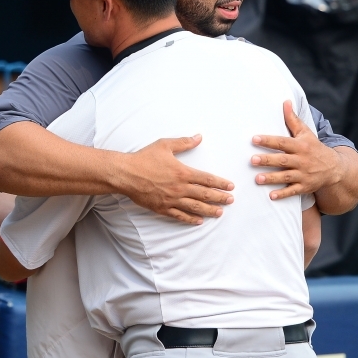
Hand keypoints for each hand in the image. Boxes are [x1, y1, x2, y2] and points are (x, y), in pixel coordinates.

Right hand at [118, 135, 233, 224]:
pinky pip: (179, 215)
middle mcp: (180, 188)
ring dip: (209, 210)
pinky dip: (190, 219)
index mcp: (183, 172)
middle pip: (205, 195)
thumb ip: (184, 142)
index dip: (221, 183)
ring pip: (195, 207)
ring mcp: (171, 200)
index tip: (230, 187)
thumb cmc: (144, 158)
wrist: (126, 174)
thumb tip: (199, 137)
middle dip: (220, 198)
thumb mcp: (165, 145)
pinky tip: (199, 221)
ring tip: (220, 213)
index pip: (207, 179)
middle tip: (231, 200)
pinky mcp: (162, 208)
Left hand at [250, 100, 341, 199]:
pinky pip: (293, 191)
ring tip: (257, 179)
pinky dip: (283, 194)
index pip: (283, 142)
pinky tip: (271, 196)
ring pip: (286, 177)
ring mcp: (304, 175)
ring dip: (272, 178)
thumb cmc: (315, 148)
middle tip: (253, 160)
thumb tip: (285, 102)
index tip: (254, 139)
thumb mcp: (306, 133)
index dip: (269, 140)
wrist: (335, 168)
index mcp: (301, 146)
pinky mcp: (305, 187)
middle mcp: (302, 160)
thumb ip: (293, 120)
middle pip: (283, 160)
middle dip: (268, 160)